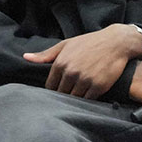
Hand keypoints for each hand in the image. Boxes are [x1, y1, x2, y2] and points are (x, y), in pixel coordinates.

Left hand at [23, 24, 141, 98]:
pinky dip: (88, 98)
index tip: (60, 88)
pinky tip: (90, 92)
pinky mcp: (98, 86)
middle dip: (65, 94)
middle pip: (61, 93)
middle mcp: (71, 72)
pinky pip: (88, 99)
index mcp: (60, 63)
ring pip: (74, 98)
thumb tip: (25, 57)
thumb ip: (46, 54)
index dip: (55, 89)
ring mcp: (85, 80)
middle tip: (70, 93)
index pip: (50, 86)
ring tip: (80, 93)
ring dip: (76, 97)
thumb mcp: (66, 44)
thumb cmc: (90, 42)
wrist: (117, 42)